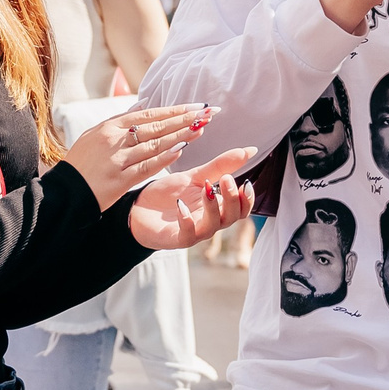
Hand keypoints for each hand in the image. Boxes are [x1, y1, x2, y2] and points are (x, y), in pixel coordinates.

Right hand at [71, 104, 213, 209]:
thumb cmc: (80, 164)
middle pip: (156, 126)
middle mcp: (114, 139)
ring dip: (181, 135)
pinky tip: (181, 150)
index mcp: (109, 127)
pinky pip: (146, 166)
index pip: (148, 114)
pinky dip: (164, 158)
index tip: (196, 105)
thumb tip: (143, 106)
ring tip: (201, 128)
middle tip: (208, 112)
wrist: (64, 192)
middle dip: (185, 118)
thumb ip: (119, 122)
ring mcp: (117, 159)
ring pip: (155, 144)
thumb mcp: (94, 136)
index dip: (174, 109)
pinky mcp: (119, 179)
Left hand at [126, 148, 259, 250]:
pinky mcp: (176, 238)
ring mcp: (194, 232)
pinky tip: (181, 204)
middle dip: (232, 199)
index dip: (247, 198)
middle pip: (231, 217)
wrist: (139, 208)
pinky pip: (187, 235)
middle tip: (225, 179)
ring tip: (205, 189)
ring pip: (212, 226)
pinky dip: (186, 220)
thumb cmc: (170, 194)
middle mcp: (210, 222)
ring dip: (212, 207)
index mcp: (218, 208)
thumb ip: (221, 166)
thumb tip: (250, 150)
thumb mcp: (196, 176)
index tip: (246, 182)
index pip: (242, 208)